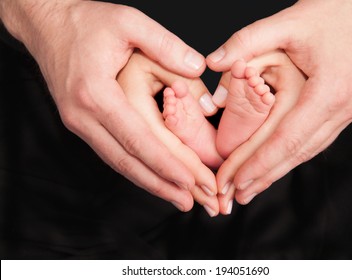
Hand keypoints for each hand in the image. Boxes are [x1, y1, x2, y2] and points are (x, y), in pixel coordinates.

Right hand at [0, 0, 206, 210]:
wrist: (49, 25)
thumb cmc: (86, 22)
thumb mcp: (129, 22)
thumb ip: (166, 45)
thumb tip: (197, 68)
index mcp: (96, 93)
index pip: (139, 139)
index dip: (167, 164)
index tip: (193, 182)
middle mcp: (83, 116)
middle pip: (129, 161)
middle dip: (164, 185)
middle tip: (194, 202)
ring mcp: (79, 123)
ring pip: (119, 163)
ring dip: (150, 183)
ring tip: (179, 198)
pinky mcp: (82, 124)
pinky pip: (112, 153)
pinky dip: (136, 169)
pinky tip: (154, 178)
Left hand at [207, 0, 351, 205]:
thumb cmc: (334, 11)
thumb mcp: (288, 20)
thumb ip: (247, 41)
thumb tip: (212, 63)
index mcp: (330, 91)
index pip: (285, 138)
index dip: (256, 163)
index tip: (231, 180)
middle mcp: (342, 108)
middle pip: (294, 153)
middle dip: (261, 177)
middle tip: (233, 197)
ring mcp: (346, 111)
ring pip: (305, 151)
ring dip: (275, 172)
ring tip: (249, 189)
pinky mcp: (343, 109)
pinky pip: (313, 140)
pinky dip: (290, 156)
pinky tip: (274, 165)